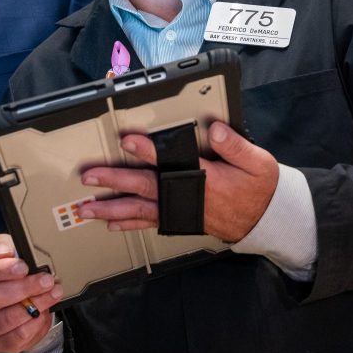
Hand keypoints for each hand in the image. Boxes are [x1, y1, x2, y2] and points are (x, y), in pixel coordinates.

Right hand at [0, 234, 60, 352]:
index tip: (23, 266)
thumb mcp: (3, 251)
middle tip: (46, 280)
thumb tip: (4, 253)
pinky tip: (45, 311)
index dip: (0, 270)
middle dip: (24, 288)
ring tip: (52, 293)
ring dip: (35, 305)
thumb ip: (2, 246)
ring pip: (6, 320)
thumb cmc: (4, 271)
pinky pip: (17, 338)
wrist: (9, 298)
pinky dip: (36, 324)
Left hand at [78, 122, 279, 242]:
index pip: (171, 161)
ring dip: (112, 208)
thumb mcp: (257, 163)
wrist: (264, 221)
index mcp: (205, 178)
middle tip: (91, 177)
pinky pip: (149, 223)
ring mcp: (181, 211)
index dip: (147, 151)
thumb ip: (234, 146)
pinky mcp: (179, 220)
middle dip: (115, 181)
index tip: (127, 141)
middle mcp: (187, 197)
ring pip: (140, 209)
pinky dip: (129, 223)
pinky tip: (111, 222)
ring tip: (88, 208)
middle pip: (145, 187)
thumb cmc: (258, 189)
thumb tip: (214, 130)